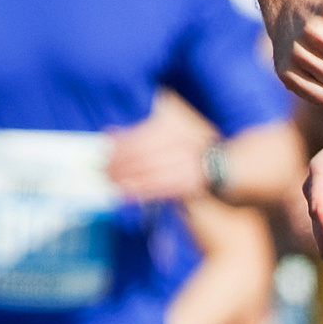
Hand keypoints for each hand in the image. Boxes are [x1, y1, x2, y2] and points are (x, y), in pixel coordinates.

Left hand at [104, 96, 219, 201]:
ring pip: (148, 175)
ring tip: (111, 182)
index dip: (120, 146)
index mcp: (172, 130)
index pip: (139, 138)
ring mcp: (182, 167)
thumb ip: (137, 131)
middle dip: (120, 165)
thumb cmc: (186, 145)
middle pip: (141, 157)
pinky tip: (126, 193)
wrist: (219, 164)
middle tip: (103, 170)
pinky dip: (140, 192)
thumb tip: (110, 132)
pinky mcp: (185, 185)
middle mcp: (177, 147)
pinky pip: (158, 190)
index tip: (105, 151)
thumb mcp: (166, 130)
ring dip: (126, 180)